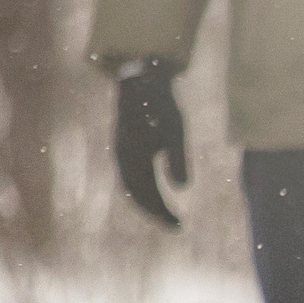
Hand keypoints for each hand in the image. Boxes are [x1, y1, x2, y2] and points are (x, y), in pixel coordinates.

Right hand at [114, 65, 186, 229]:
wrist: (141, 76)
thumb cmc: (161, 103)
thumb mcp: (176, 129)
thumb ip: (178, 157)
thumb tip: (182, 188)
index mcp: (132, 155)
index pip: (145, 193)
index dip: (160, 212)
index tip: (178, 226)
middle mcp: (122, 155)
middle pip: (136, 193)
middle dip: (156, 212)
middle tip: (176, 226)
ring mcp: (121, 150)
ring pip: (132, 185)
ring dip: (149, 202)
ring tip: (168, 215)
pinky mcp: (124, 145)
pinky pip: (130, 174)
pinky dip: (143, 189)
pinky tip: (155, 194)